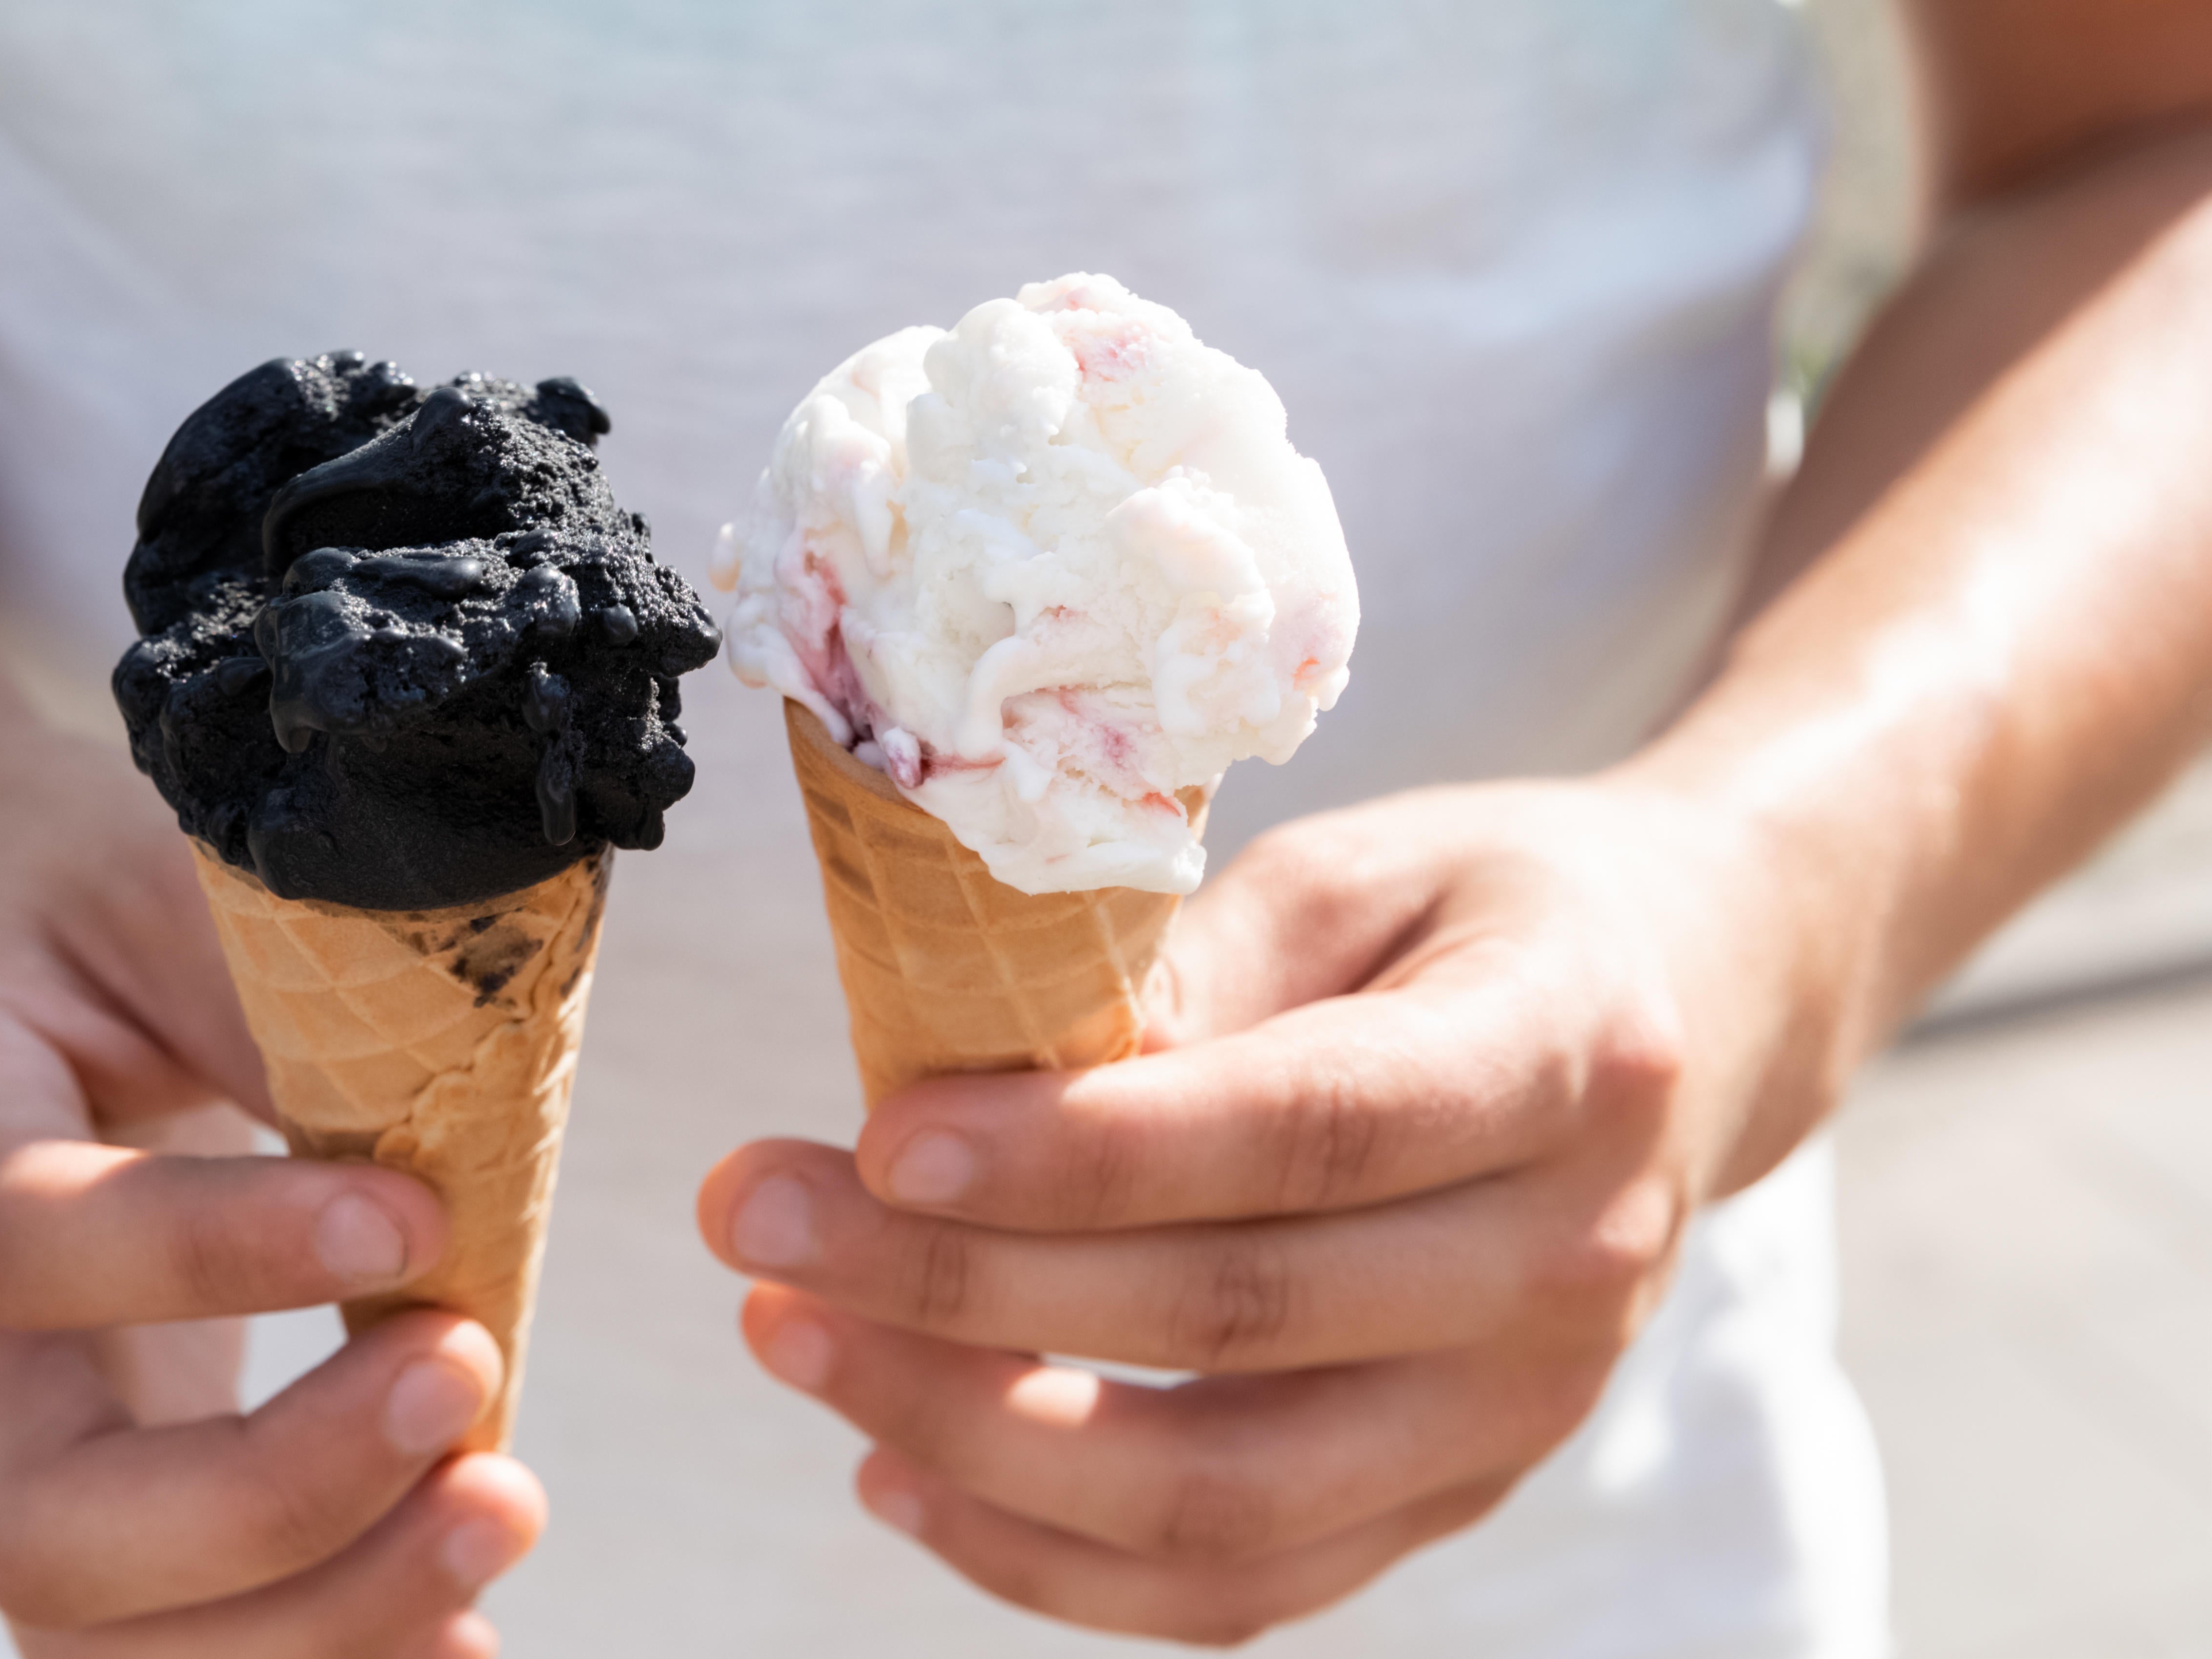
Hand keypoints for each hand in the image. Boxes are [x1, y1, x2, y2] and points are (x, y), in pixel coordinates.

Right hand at [0, 723, 544, 1656]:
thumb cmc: (95, 895)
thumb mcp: (175, 873)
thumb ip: (286, 991)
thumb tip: (463, 1115)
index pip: (24, 1238)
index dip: (213, 1254)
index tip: (415, 1219)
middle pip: (37, 1521)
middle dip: (273, 1503)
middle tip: (472, 1385)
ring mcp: (4, 1436)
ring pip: (91, 1631)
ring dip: (316, 1623)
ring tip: (500, 1513)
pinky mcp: (91, 1496)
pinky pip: (161, 1650)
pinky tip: (461, 1644)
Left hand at [700, 774, 1826, 1645]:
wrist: (1687, 1010)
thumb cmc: (1487, 910)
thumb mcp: (1356, 865)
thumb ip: (1189, 963)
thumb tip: (982, 1071)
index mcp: (1564, 1058)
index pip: (1307, 1133)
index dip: (1087, 1155)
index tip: (882, 1136)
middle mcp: (1567, 1263)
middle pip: (1240, 1321)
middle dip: (962, 1288)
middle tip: (758, 1221)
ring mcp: (1520, 1412)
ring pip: (1222, 1501)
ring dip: (975, 1438)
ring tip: (792, 1339)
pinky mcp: (1455, 1495)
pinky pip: (1239, 1581)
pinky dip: (1049, 1557)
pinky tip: (899, 1465)